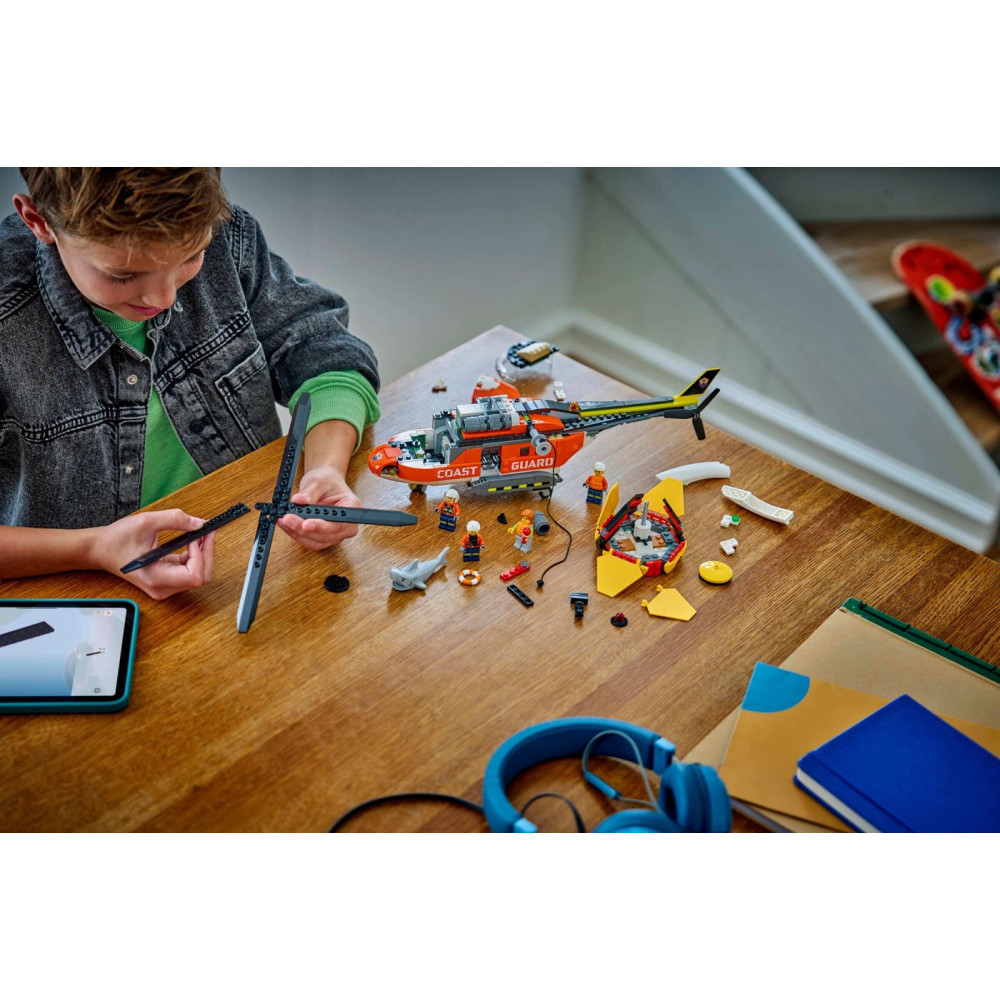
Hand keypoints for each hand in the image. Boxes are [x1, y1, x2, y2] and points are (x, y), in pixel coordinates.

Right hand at [95, 509, 215, 599]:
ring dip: (203, 554)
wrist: (99, 549)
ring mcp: (164, 586)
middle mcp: (161, 587)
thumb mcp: (146, 522)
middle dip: (207, 553)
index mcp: (156, 577)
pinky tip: (192, 541)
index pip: (194, 576)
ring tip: (200, 534)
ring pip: (197, 575)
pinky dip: (195, 556)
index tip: (196, 536)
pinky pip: (189, 571)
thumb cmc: (117, 539)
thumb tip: (199, 523)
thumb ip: (175, 519)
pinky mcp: (165, 580)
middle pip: (200, 577)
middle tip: (207, 532)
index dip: (201, 555)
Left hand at [279, 466, 360, 550]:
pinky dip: (297, 535)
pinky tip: (287, 525)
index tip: (306, 523)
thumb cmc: (326, 481)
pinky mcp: (326, 538)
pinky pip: (311, 542)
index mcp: (352, 507)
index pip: (339, 523)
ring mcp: (337, 533)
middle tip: (287, 518)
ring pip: (317, 542)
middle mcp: (348, 524)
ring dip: (298, 534)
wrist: (324, 484)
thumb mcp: (318, 480)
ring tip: (284, 520)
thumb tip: (298, 500)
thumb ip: (309, 491)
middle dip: (304, 529)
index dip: (322, 526)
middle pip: (327, 535)